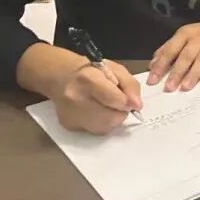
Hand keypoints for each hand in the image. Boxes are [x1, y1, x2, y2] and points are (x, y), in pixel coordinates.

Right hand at [18, 44, 142, 134]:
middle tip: (118, 102)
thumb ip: (130, 85)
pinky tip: (95, 111)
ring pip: (105, 127)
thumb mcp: (115, 69)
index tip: (131, 102)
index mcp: (88, 78)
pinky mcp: (69, 125)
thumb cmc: (91, 71)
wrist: (62, 76)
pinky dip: (101, 123)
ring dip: (112, 118)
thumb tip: (137, 105)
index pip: (115, 99)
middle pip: (111, 117)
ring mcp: (71, 114)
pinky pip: (94, 131)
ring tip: (106, 105)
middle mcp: (76, 98)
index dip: (127, 102)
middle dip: (121, 112)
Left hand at [149, 17, 199, 90]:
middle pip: (186, 56)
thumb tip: (153, 65)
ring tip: (185, 87)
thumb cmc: (199, 34)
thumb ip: (167, 50)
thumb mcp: (182, 37)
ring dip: (193, 74)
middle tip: (169, 87)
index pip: (170, 50)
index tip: (153, 80)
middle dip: (177, 72)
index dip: (161, 65)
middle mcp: (198, 38)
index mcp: (184, 34)